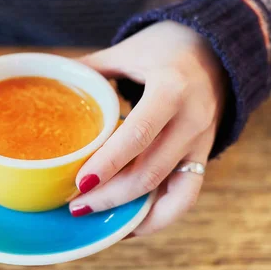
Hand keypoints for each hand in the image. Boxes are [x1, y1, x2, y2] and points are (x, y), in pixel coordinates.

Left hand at [70, 21, 226, 235]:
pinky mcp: (204, 156)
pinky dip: (161, 215)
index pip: (138, 135)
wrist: (218, 48)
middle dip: (111, 196)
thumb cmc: (166, 46)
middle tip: (75, 205)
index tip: (79, 182)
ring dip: (133, 212)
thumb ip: (91, 68)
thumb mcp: (128, 50)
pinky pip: (187, 196)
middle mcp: (192, 121)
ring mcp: (202, 143)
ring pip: (170, 192)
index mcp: (171, 89)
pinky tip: (132, 223)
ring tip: (100, 218)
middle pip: (150, 172)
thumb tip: (52, 83)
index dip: (108, 163)